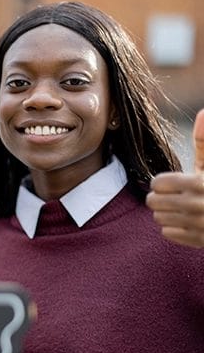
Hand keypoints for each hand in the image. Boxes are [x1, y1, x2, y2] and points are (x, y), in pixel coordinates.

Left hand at [147, 109, 203, 247]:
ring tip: (183, 208)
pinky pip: (168, 233)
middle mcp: (197, 205)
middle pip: (153, 202)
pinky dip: (176, 228)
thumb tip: (203, 112)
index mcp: (199, 183)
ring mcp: (198, 225)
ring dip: (167, 212)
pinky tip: (189, 221)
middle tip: (176, 196)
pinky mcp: (199, 240)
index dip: (162, 182)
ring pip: (158, 217)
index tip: (173, 182)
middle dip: (161, 198)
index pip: (156, 183)